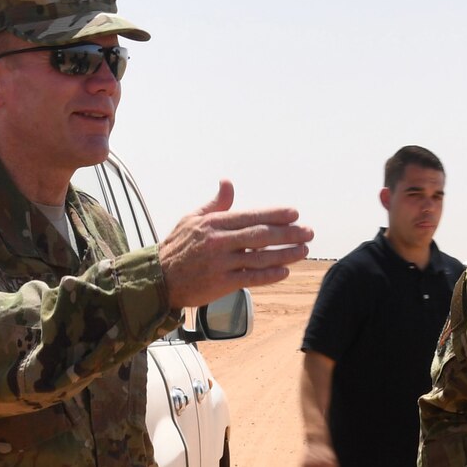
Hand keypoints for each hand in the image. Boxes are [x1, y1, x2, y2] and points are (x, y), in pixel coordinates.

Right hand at [158, 181, 311, 309]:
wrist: (158, 279)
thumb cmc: (177, 247)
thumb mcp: (192, 219)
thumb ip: (216, 204)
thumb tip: (227, 183)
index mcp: (214, 223)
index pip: (250, 216)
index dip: (274, 215)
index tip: (294, 214)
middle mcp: (219, 242)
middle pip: (260, 235)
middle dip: (288, 233)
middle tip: (308, 232)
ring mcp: (221, 263)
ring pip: (260, 257)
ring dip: (285, 254)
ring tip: (303, 250)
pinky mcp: (221, 283)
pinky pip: (250, 278)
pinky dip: (269, 275)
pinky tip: (285, 271)